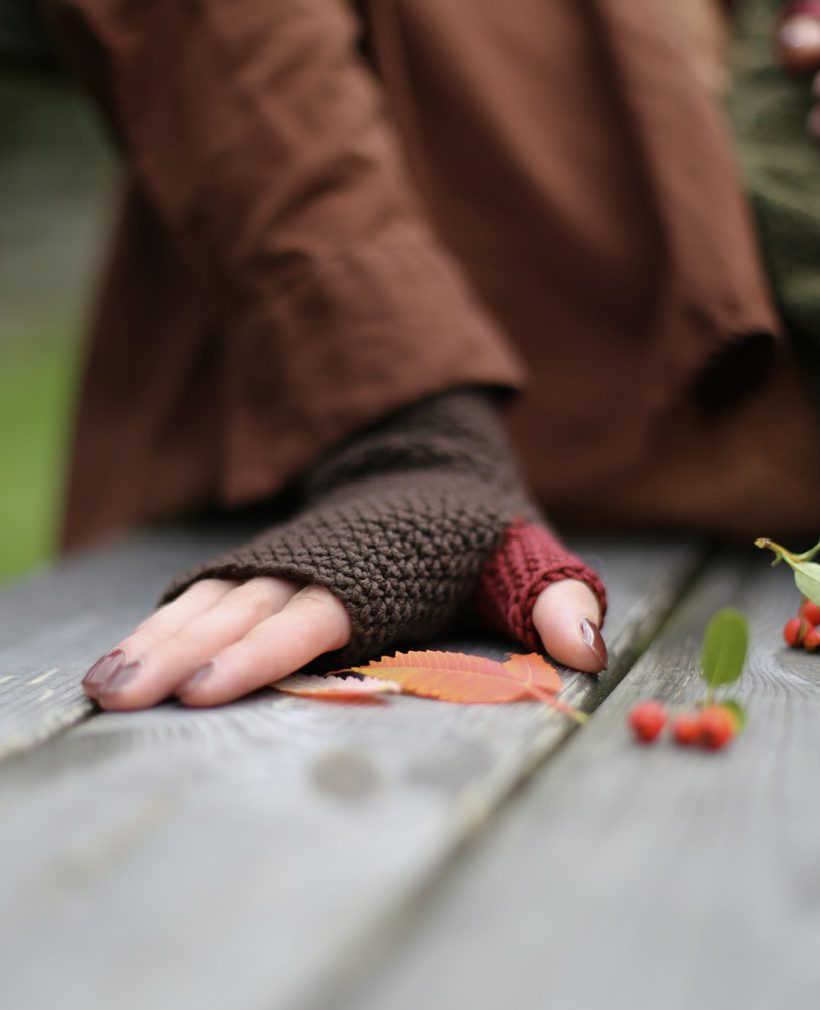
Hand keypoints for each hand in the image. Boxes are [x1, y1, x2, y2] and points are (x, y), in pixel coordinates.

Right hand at [82, 576, 604, 709]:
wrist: (422, 464)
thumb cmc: (475, 532)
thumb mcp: (527, 557)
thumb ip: (555, 602)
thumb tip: (589, 653)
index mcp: (375, 578)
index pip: (313, 619)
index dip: (262, 656)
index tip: (209, 689)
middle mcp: (316, 569)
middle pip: (242, 616)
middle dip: (182, 658)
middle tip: (120, 698)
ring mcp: (281, 564)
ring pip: (210, 604)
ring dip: (157, 643)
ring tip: (104, 684)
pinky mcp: (263, 565)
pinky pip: (204, 594)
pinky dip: (163, 624)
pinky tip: (124, 654)